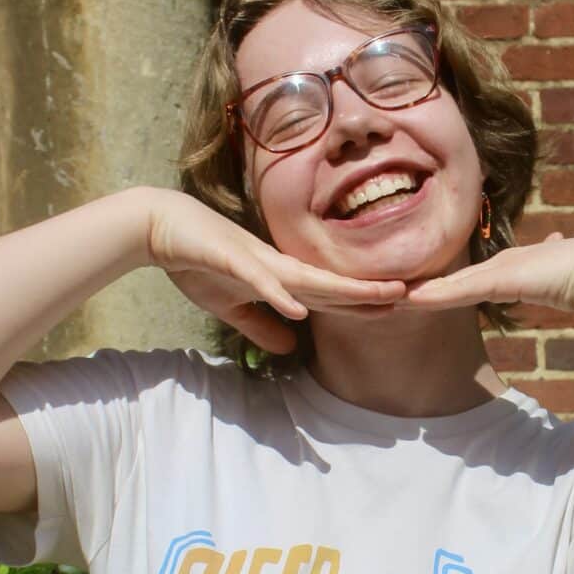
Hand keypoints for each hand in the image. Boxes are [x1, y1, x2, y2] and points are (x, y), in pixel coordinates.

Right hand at [145, 192, 406, 352]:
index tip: (396, 308)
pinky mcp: (232, 260)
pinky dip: (280, 295)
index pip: (328, 293)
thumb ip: (261, 326)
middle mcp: (277, 265)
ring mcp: (257, 261)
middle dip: (370, 292)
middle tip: (413, 296)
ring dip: (345, 288)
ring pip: (309, 278)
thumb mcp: (231, 306)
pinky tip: (302, 311)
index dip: (360, 301)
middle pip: (331, 284)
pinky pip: (261, 281)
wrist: (161, 229)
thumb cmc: (197, 262)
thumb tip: (291, 345)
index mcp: (279, 276)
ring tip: (382, 295)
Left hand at [401, 233, 573, 314]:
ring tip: (386, 292)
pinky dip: (436, 295)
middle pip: (451, 279)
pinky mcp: (505, 276)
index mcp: (513, 269)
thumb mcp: (566, 280)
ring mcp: (502, 269)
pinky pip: (462, 289)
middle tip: (385, 291)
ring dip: (418, 291)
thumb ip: (558, 273)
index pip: (468, 280)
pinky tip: (411, 298)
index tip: (411, 291)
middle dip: (420, 285)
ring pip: (449, 284)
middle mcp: (503, 265)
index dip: (439, 286)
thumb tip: (557, 248)